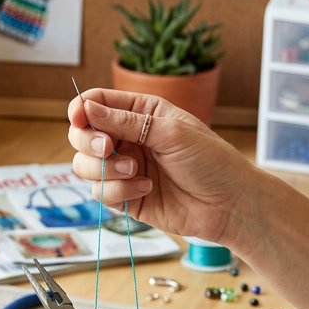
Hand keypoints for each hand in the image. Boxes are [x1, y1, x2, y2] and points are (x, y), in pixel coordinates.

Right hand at [68, 88, 256, 245]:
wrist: (229, 205)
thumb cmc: (210, 161)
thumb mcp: (169, 132)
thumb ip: (125, 121)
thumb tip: (87, 107)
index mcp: (141, 112)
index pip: (97, 103)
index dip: (82, 109)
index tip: (80, 119)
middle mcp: (129, 138)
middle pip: (82, 135)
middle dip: (89, 142)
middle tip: (107, 148)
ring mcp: (125, 168)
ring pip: (85, 165)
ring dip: (104, 169)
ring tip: (134, 171)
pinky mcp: (125, 196)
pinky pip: (100, 192)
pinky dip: (118, 191)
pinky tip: (146, 189)